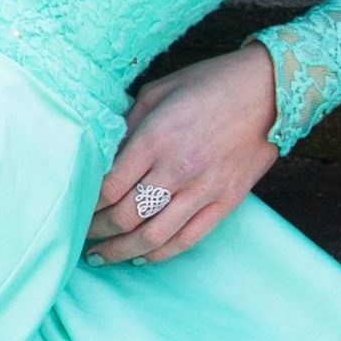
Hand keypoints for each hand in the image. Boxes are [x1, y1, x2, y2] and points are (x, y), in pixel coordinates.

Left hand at [87, 43, 279, 266]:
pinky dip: (160, 254)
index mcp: (155, 139)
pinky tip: (141, 257)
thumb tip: (104, 153)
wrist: (267, 91)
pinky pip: (188, 240)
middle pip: (126, 216)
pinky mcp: (226, 203)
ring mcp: (204, 191)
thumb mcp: (157, 91)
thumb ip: (128, 124)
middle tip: (79, 235)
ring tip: (101, 256)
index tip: (72, 208)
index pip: (109, 186)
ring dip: (122, 251)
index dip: (86, 204)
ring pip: (154, 237)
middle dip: (97, 231)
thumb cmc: (208, 83)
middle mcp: (177, 170)